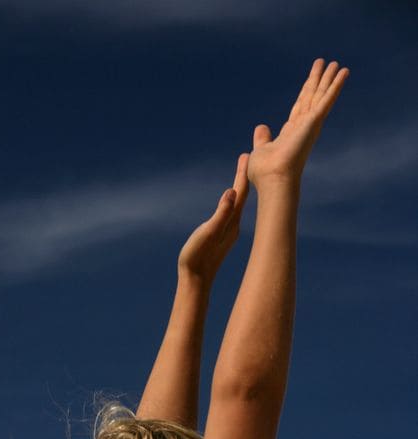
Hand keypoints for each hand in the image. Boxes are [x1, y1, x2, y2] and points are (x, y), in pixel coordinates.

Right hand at [177, 153, 248, 281]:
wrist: (195, 281)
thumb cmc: (197, 257)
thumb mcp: (207, 232)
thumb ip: (220, 213)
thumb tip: (231, 192)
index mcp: (231, 221)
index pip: (240, 192)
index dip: (243, 173)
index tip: (247, 154)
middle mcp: (234, 225)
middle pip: (242, 195)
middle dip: (244, 176)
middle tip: (247, 156)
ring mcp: (229, 232)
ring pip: (237, 204)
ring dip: (239, 188)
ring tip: (241, 176)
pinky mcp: (222, 238)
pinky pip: (231, 213)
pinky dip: (233, 201)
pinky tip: (232, 202)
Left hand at [248, 58, 348, 187]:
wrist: (272, 178)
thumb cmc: (265, 172)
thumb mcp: (261, 150)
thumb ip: (262, 139)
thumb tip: (261, 128)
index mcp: (291, 133)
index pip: (299, 108)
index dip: (305, 94)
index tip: (310, 82)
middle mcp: (303, 127)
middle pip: (311, 98)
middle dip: (317, 80)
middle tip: (323, 63)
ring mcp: (310, 124)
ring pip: (321, 95)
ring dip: (329, 79)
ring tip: (336, 63)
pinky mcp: (314, 121)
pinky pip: (327, 99)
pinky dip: (336, 85)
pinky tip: (343, 72)